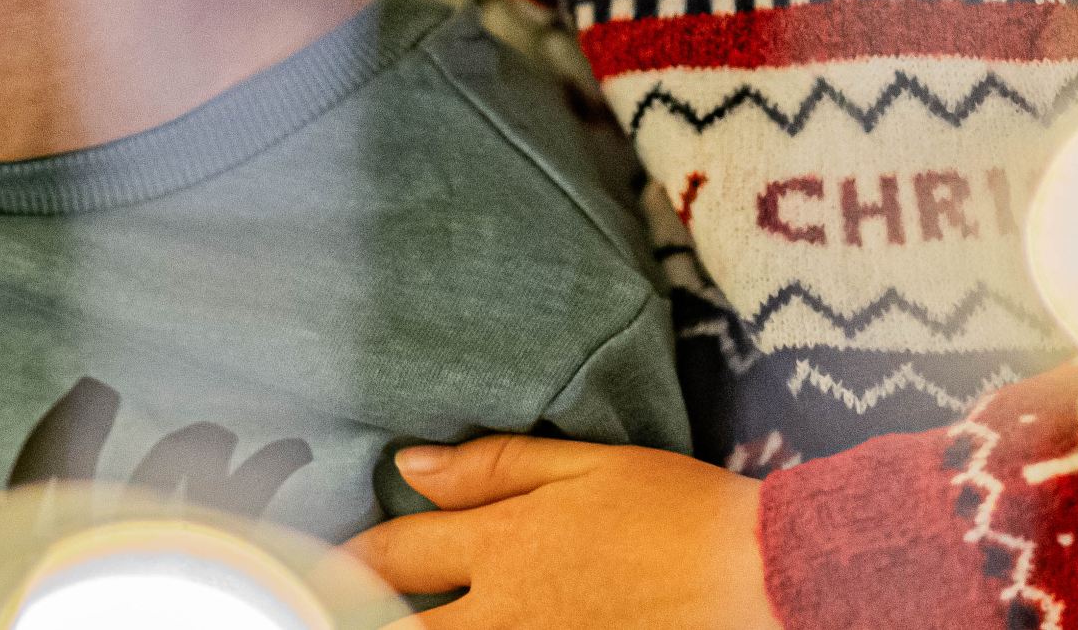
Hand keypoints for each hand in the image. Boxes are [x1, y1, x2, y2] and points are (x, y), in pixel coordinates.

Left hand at [342, 438, 778, 629]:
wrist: (758, 578)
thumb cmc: (678, 512)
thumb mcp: (586, 464)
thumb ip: (491, 467)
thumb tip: (410, 466)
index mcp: (503, 544)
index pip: (392, 556)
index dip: (344, 562)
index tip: (320, 568)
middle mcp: (504, 613)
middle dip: (354, 617)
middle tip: (323, 610)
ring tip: (382, 622)